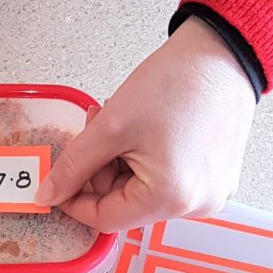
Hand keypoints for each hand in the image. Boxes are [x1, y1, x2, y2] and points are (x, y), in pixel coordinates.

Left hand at [35, 16, 256, 231]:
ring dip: (120, 161)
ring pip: (142, 190)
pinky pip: (166, 180)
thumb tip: (48, 194)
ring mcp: (210, 193)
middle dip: (99, 170)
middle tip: (93, 130)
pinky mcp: (215, 177)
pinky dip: (144, 159)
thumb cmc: (176, 84)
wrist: (223, 53)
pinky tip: (143, 129)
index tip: (57, 182)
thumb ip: (73, 167)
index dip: (73, 201)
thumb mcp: (110, 127)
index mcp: (170, 198)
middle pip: (124, 203)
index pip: (105, 219)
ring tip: (120, 120)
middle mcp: (195, 205)